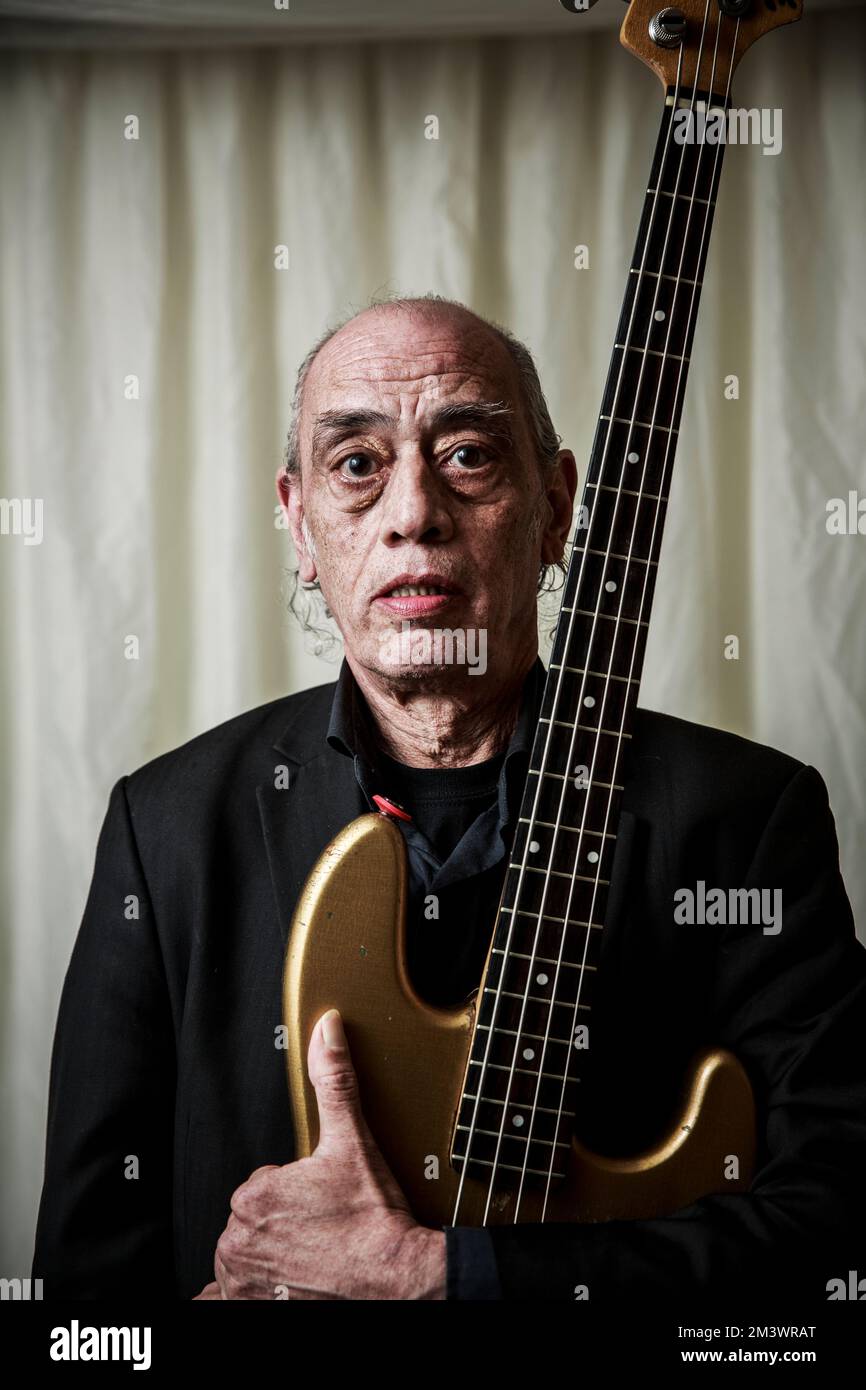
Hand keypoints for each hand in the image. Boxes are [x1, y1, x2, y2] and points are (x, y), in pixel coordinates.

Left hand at [195, 1008, 445, 1300]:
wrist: (396, 1278)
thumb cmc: (374, 1219)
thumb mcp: (354, 1141)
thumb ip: (334, 1080)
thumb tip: (327, 1030)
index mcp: (256, 1194)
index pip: (262, 1187)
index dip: (293, 1192)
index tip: (319, 1202)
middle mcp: (239, 1239)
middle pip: (252, 1222)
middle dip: (281, 1224)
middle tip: (321, 1229)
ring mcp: (243, 1279)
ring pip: (245, 1255)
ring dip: (268, 1257)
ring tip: (310, 1256)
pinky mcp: (250, 1306)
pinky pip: (221, 1300)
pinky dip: (239, 1294)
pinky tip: (266, 1287)